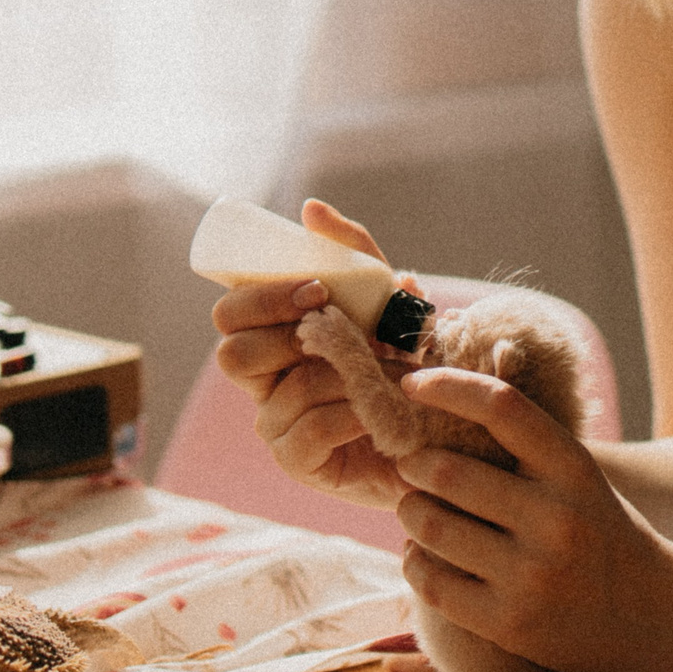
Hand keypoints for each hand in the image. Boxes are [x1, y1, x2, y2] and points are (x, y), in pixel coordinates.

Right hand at [208, 200, 413, 509]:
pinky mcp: (299, 463)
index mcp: (272, 339)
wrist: (443, 430)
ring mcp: (276, 426)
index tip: (317, 290)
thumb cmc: (406, 361)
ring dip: (341, 376)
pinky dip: (349, 416)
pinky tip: (376, 413)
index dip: (260, 297)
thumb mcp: (386, 301)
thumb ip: (354, 256)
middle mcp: (264, 382)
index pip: (229, 313)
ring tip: (383, 374)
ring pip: (283, 391)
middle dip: (286, 333)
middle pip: (231, 353)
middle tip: (337, 326)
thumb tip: (310, 208)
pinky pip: (307, 433)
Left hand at [392, 365, 672, 671]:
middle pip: (446, 471)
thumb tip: (441, 397)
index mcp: (574, 469)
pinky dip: (414, 560)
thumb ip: (523, 447)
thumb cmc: (598, 531)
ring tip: (416, 509)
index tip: (412, 385)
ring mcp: (532, 575)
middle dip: (414, 464)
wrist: (653, 614)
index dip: (448, 386)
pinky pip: (430, 581)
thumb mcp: (578, 477)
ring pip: (429, 526)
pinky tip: (424, 554)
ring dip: (410, 511)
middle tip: (410, 466)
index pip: (502, 407)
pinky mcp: (509, 623)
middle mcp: (556, 518)